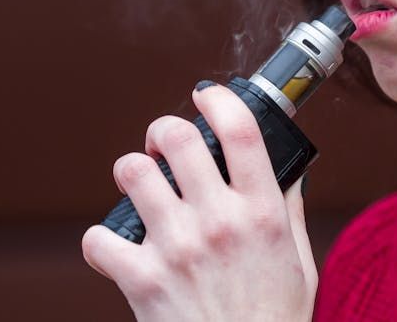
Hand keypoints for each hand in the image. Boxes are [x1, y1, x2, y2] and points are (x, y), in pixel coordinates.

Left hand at [81, 83, 316, 320]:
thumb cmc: (273, 319)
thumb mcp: (298, 259)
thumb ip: (286, 208)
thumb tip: (285, 168)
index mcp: (263, 212)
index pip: (241, 130)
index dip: (218, 100)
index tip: (206, 97)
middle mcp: (220, 222)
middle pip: (177, 139)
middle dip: (165, 131)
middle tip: (164, 144)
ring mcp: (178, 248)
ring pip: (132, 174)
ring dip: (132, 175)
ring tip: (141, 190)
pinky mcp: (143, 279)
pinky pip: (98, 238)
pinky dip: (102, 242)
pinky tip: (119, 250)